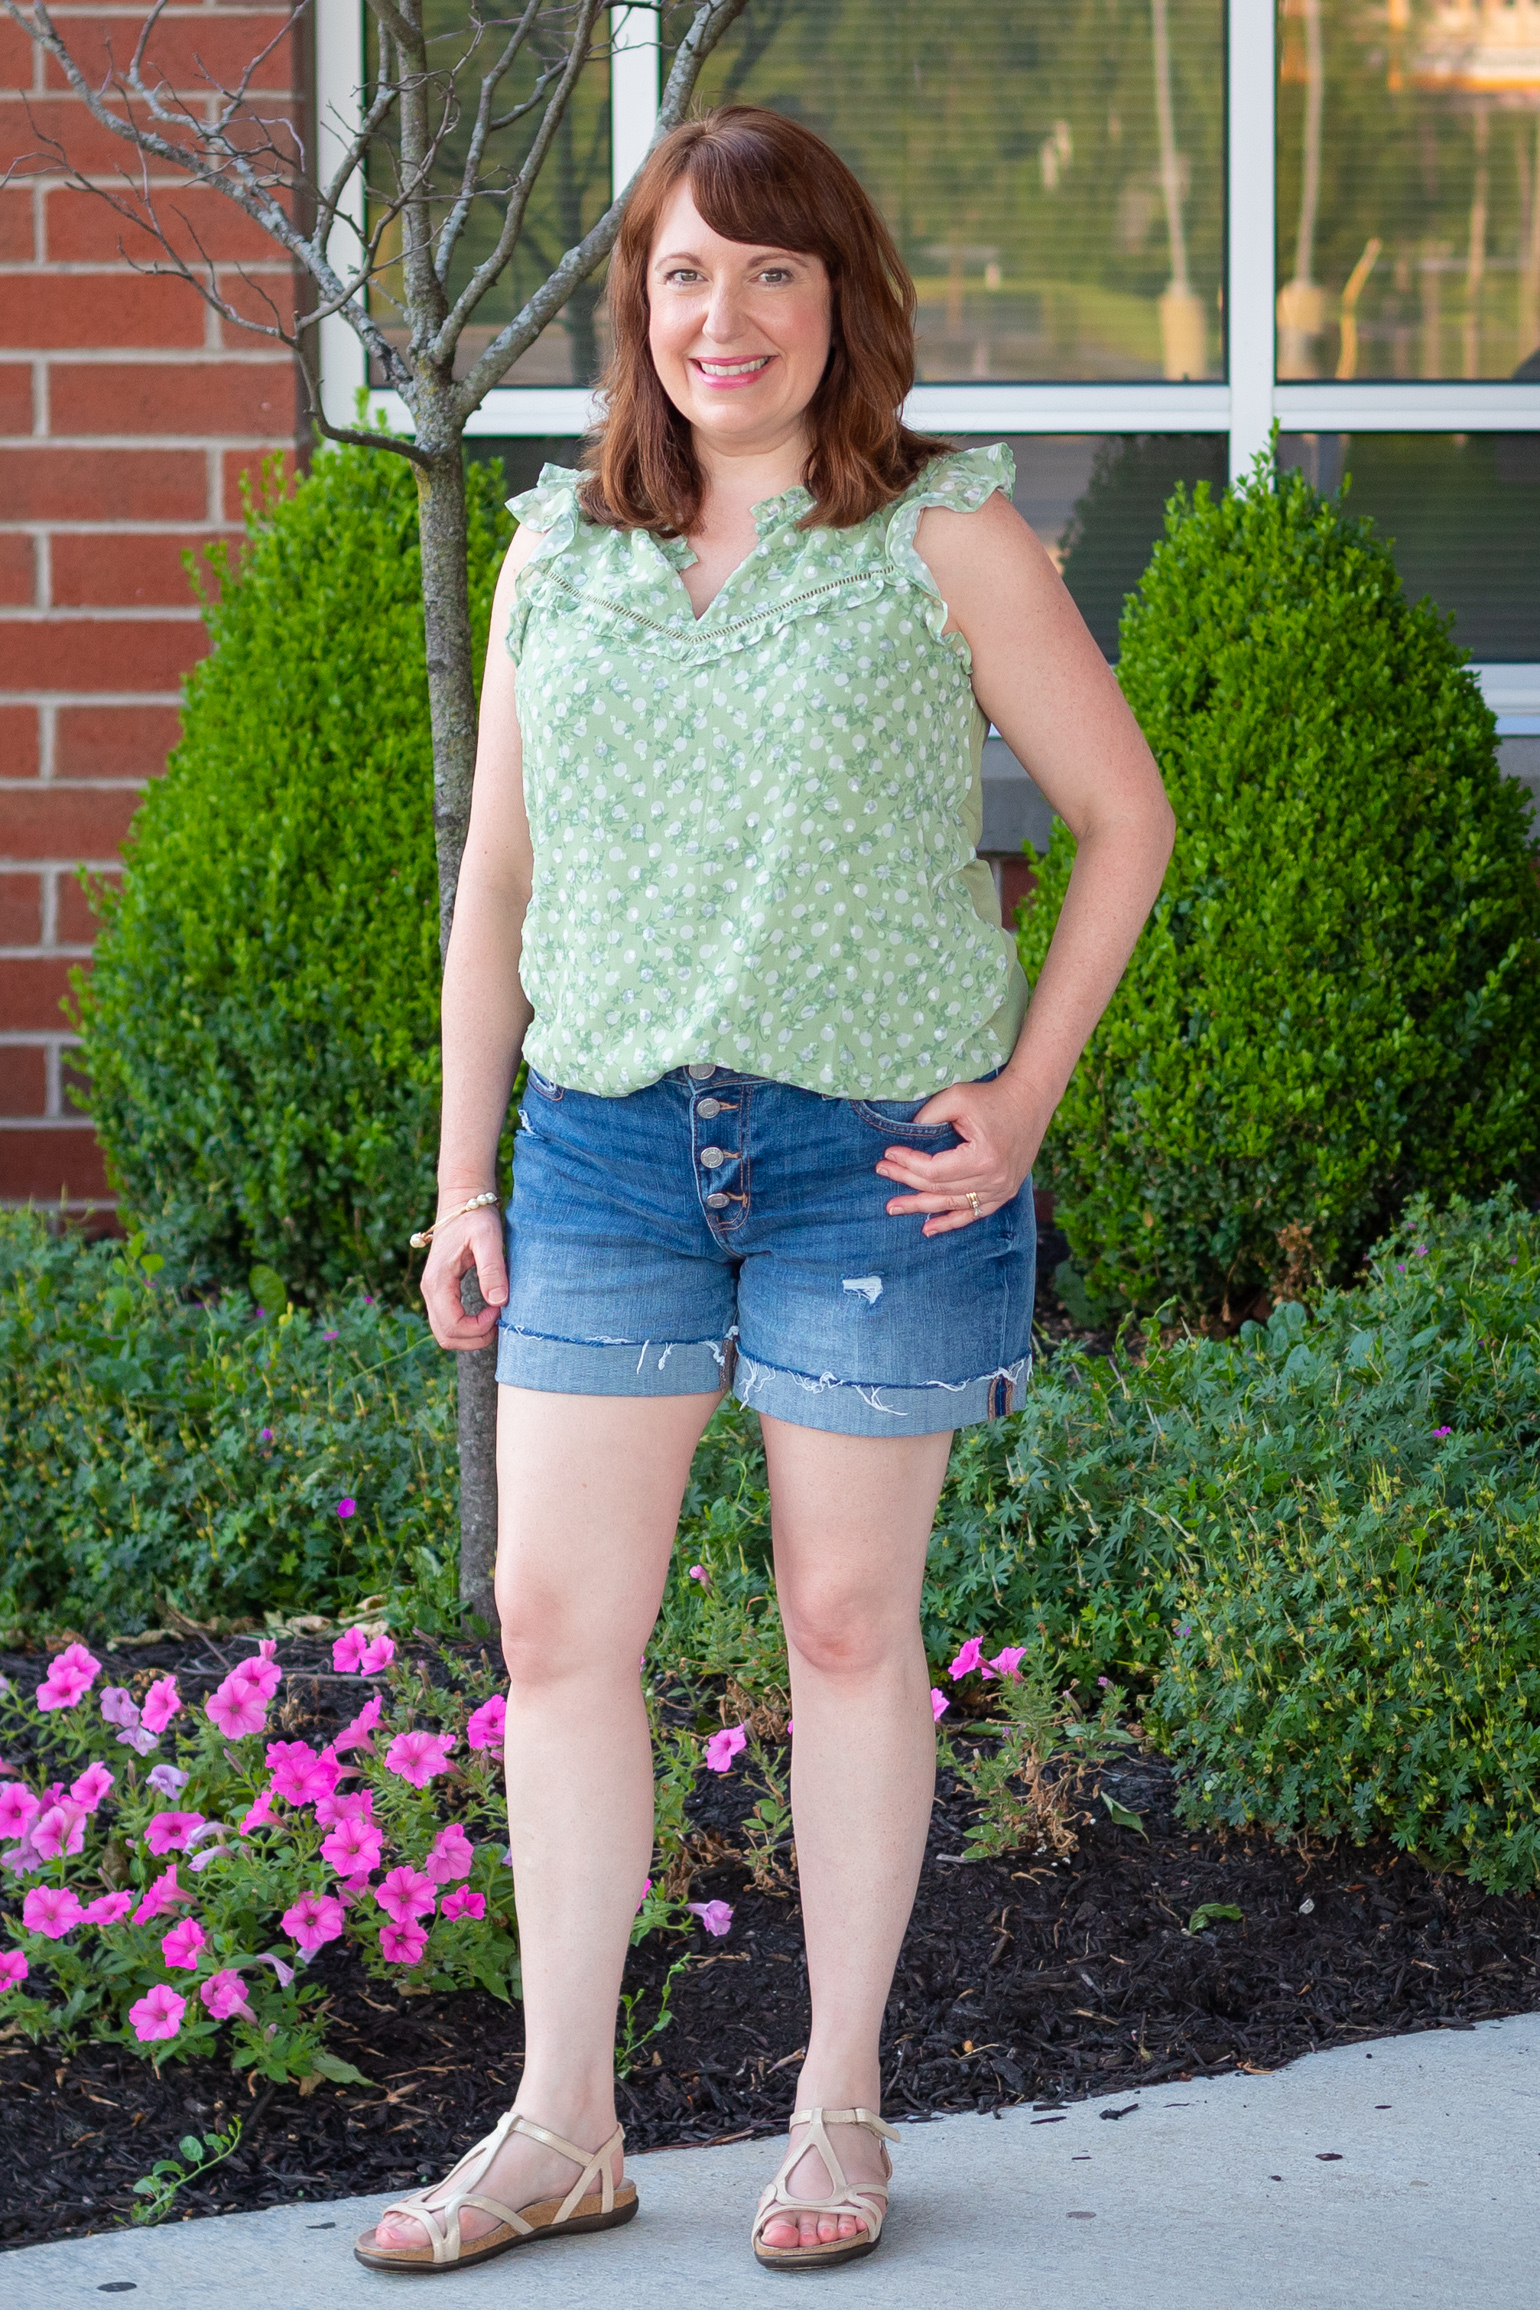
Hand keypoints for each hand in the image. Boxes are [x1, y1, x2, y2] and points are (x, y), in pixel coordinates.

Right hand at [420, 1203, 507, 1349]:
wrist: (462, 1202)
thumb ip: (492, 1270)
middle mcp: (429, 1290)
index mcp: (438, 1281)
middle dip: (475, 1338)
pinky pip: (448, 1321)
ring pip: (445, 1333)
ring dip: (471, 1335)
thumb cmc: (476, 1217)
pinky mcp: (440, 1291)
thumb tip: (498, 1302)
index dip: (478, 1327)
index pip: (453, 1326)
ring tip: (494, 1317)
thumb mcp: (489, 1239)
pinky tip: (486, 1312)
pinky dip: (467, 1326)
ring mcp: (432, 1292)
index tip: (499, 1310)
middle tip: (498, 1320)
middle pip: (446, 1336)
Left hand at [874, 1074, 1046, 1236]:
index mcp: (983, 1158)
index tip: (888, 1153)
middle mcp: (994, 1180)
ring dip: (921, 1207)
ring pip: (952, 1204)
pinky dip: (950, 1222)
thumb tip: (904, 1136)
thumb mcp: (957, 1098)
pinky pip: (973, 1214)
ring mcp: (1001, 1190)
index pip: (934, 1170)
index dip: (908, 1163)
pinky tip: (928, 1229)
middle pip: (939, 1189)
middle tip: (882, 1172)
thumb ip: (929, 1116)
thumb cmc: (991, 1096)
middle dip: (906, 1181)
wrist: (1029, 1101)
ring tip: (893, 1207)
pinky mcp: (1004, 1193)